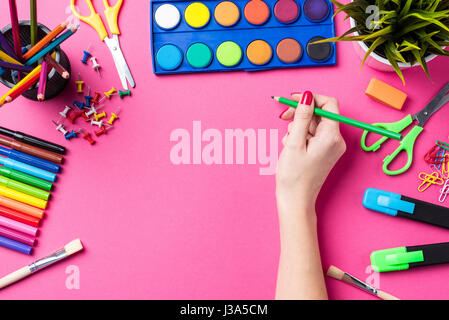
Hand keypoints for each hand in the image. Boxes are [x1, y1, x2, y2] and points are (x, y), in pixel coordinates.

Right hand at [276, 92, 345, 216]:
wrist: (295, 200)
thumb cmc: (294, 176)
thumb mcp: (294, 142)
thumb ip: (302, 117)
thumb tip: (307, 96)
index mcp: (332, 136)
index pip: (328, 104)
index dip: (310, 98)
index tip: (293, 99)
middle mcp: (336, 140)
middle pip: (320, 114)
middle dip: (301, 114)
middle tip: (283, 117)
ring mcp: (331, 147)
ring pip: (314, 124)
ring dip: (298, 127)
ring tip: (288, 142)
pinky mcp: (324, 152)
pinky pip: (313, 135)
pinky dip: (301, 136)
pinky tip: (292, 147)